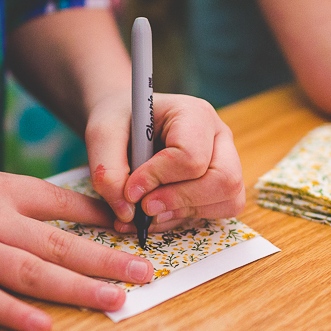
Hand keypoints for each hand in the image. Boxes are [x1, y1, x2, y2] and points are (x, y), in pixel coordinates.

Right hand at [0, 158, 154, 330]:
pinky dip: (15, 314)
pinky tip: (45, 328)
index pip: (60, 200)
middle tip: (146, 271)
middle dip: (108, 258)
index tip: (131, 226)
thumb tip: (44, 207)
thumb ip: (5, 193)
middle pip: (61, 241)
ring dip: (81, 288)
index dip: (99, 215)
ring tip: (117, 301)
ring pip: (35, 271)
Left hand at [85, 92, 244, 233]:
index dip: (158, 179)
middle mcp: (218, 135)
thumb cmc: (119, 122)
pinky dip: (191, 217)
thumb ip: (109, 172)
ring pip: (229, 199)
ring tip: (150, 209)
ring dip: (186, 212)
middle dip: (180, 201)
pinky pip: (223, 210)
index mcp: (193, 113)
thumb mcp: (101, 136)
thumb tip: (129, 213)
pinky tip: (162, 211)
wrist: (126, 123)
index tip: (131, 190)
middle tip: (145, 207)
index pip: (190, 156)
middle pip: (223, 180)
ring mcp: (226, 160)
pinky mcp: (221, 183)